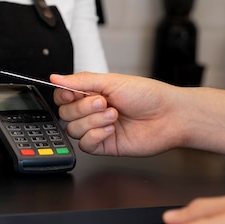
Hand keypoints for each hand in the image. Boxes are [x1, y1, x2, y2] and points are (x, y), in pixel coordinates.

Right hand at [52, 72, 183, 155]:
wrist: (169, 116)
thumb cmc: (148, 95)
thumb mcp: (111, 81)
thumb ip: (80, 81)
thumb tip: (55, 77)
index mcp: (92, 92)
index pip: (63, 96)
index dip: (63, 96)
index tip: (71, 93)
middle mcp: (93, 111)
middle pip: (65, 114)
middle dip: (82, 108)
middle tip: (103, 102)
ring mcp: (98, 129)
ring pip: (74, 130)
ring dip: (92, 121)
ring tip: (114, 115)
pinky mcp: (105, 146)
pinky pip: (85, 145)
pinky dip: (95, 136)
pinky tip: (111, 129)